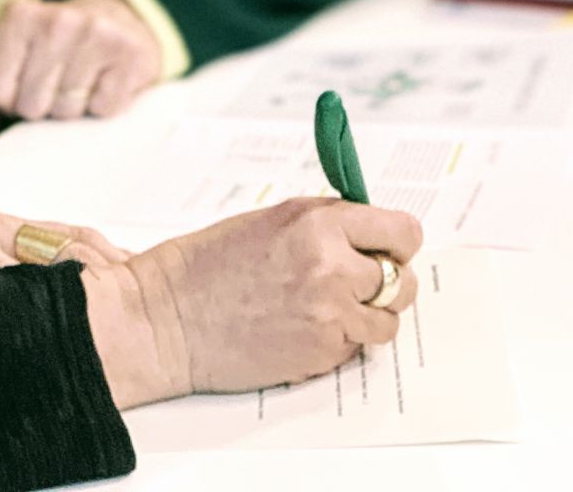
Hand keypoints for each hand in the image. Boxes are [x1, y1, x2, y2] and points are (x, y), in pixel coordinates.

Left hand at [0, 0, 163, 138]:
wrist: (121, 18)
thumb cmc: (60, 46)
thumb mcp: (20, 55)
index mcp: (20, 17)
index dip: (9, 102)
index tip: (25, 86)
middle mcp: (58, 21)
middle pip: (31, 106)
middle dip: (43, 107)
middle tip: (58, 84)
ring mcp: (98, 35)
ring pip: (67, 111)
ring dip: (74, 108)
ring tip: (82, 82)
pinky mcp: (130, 54)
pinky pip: (103, 110)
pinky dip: (103, 106)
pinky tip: (105, 82)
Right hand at [81, 198, 422, 408]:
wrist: (170, 318)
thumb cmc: (211, 264)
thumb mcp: (276, 219)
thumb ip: (329, 222)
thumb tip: (373, 231)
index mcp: (320, 224)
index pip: (402, 231)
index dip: (398, 240)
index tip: (389, 246)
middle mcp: (333, 268)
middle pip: (402, 278)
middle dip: (386, 278)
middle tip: (360, 279)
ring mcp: (330, 316)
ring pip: (388, 318)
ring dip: (370, 313)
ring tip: (335, 306)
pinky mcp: (320, 354)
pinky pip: (358, 345)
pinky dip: (344, 338)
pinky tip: (309, 326)